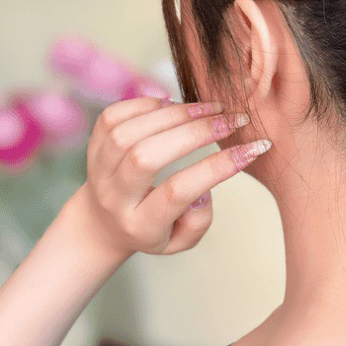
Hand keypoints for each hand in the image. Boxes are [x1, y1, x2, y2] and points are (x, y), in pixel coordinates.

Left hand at [68, 96, 271, 259]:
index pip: (177, 192)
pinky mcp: (93, 145)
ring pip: (129, 134)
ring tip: (210, 108)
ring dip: (175, 114)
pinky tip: (174, 104)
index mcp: (140, 224)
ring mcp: (99, 169)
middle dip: (196, 132)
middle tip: (234, 120)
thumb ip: (198, 222)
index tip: (252, 149)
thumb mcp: (180, 241)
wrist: (101, 223)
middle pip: (147, 157)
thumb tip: (204, 189)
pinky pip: (114, 116)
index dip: (217, 168)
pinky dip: (147, 104)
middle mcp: (114, 197)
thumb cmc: (153, 229)